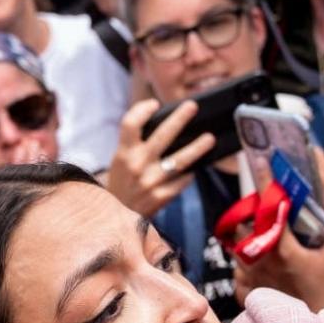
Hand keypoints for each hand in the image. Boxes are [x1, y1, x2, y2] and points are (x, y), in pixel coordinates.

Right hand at [105, 99, 216, 217]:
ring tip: (209, 139)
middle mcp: (136, 165)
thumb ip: (136, 145)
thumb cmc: (121, 184)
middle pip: (161, 136)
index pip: (130, 124)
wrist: (114, 218)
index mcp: (123, 153)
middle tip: (192, 107)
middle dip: (179, 118)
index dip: (142, 110)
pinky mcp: (161, 197)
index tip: (155, 104)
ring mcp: (150, 182)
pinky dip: (189, 174)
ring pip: (179, 161)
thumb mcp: (120, 161)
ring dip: (197, 148)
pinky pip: (182, 181)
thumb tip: (166, 125)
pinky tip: (194, 169)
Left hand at [233, 149, 323, 311]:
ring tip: (262, 240)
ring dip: (246, 241)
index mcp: (283, 248)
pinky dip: (244, 266)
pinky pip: (237, 272)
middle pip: (243, 226)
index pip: (269, 207)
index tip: (260, 162)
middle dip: (250, 214)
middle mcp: (261, 262)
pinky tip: (259, 266)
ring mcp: (251, 279)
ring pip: (237, 249)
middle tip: (262, 210)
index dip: (265, 182)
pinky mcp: (246, 293)